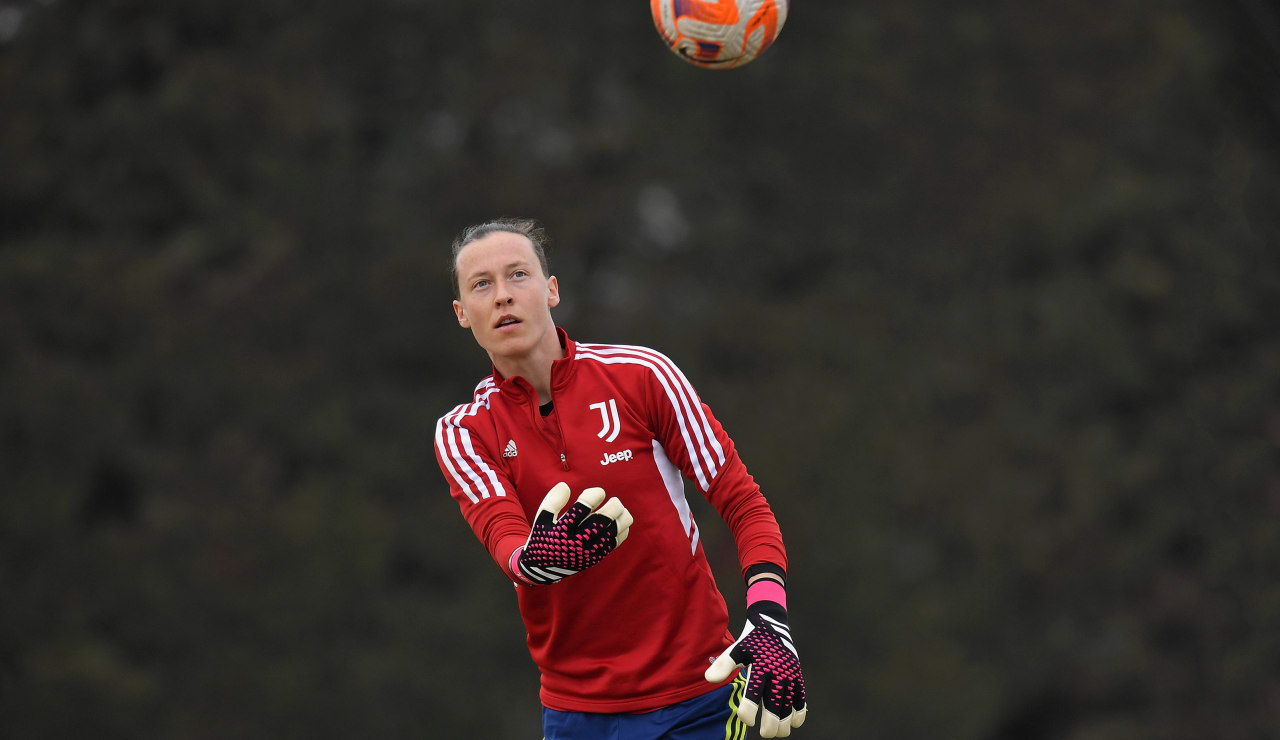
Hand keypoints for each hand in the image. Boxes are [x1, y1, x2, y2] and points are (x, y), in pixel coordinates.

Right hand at [511, 482, 632, 584]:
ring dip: (621, 518)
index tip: (599, 492)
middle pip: (602, 521)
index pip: (583, 508)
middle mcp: (576, 541)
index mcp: (562, 529)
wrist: (543, 568)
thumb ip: (553, 500)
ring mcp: (588, 551)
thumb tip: (565, 485)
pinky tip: (620, 522)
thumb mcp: (542, 518)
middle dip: (614, 507)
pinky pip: (614, 543)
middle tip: (615, 501)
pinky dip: (621, 531)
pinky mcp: (595, 558)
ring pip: (613, 532)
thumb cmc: (544, 537)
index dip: (594, 495)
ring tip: (620, 510)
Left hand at [706, 599, 807, 737]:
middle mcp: (777, 672)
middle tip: (765, 734)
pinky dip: (799, 712)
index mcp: (759, 666)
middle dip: (771, 724)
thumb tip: (709, 679)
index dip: (748, 711)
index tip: (746, 720)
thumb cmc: (751, 641)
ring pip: (790, 704)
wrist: (773, 623)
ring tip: (778, 733)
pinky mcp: (797, 675)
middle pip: (775, 704)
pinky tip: (794, 723)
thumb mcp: (736, 649)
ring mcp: (789, 675)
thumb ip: (724, 664)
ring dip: (785, 722)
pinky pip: (801, 697)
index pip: (753, 694)